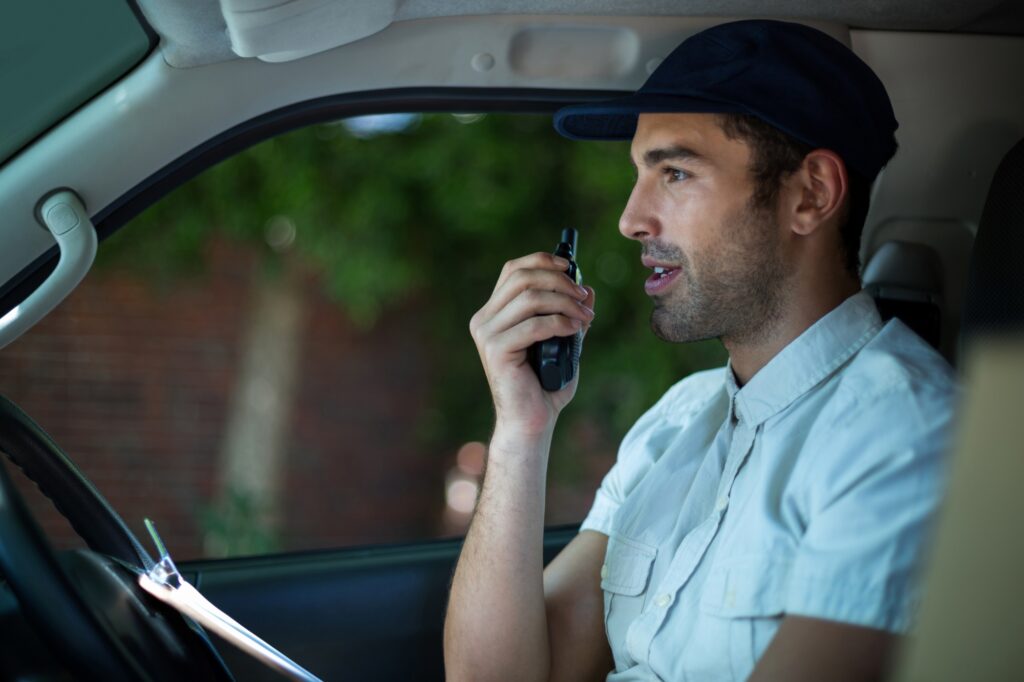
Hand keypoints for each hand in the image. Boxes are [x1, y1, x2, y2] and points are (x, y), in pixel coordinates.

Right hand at [470, 252, 595, 436]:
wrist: (533, 421)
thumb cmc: (546, 384)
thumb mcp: (564, 341)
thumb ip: (570, 315)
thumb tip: (588, 289)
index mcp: (493, 314)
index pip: (513, 270)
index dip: (542, 261)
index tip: (571, 267)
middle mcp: (484, 320)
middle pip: (522, 278)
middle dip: (559, 281)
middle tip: (584, 297)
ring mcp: (487, 335)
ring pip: (530, 297)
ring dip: (565, 302)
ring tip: (585, 317)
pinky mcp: (496, 350)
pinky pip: (535, 324)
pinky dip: (561, 322)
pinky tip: (576, 329)